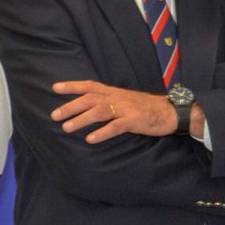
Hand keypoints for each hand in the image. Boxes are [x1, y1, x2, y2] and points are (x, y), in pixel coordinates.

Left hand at [52, 80, 174, 142]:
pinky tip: (91, 139)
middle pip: (90, 99)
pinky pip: (116, 127)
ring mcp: (126, 109)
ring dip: (81, 119)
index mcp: (114, 92)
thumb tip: (90, 107)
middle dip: (71, 106)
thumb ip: (109, 101)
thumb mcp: (126, 100)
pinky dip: (102, 133)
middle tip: (54, 116)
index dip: (72, 86)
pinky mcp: (134, 121)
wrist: (171, 111)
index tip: (55, 88)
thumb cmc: (146, 108)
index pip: (89, 86)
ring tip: (67, 128)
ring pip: (99, 111)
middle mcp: (117, 98)